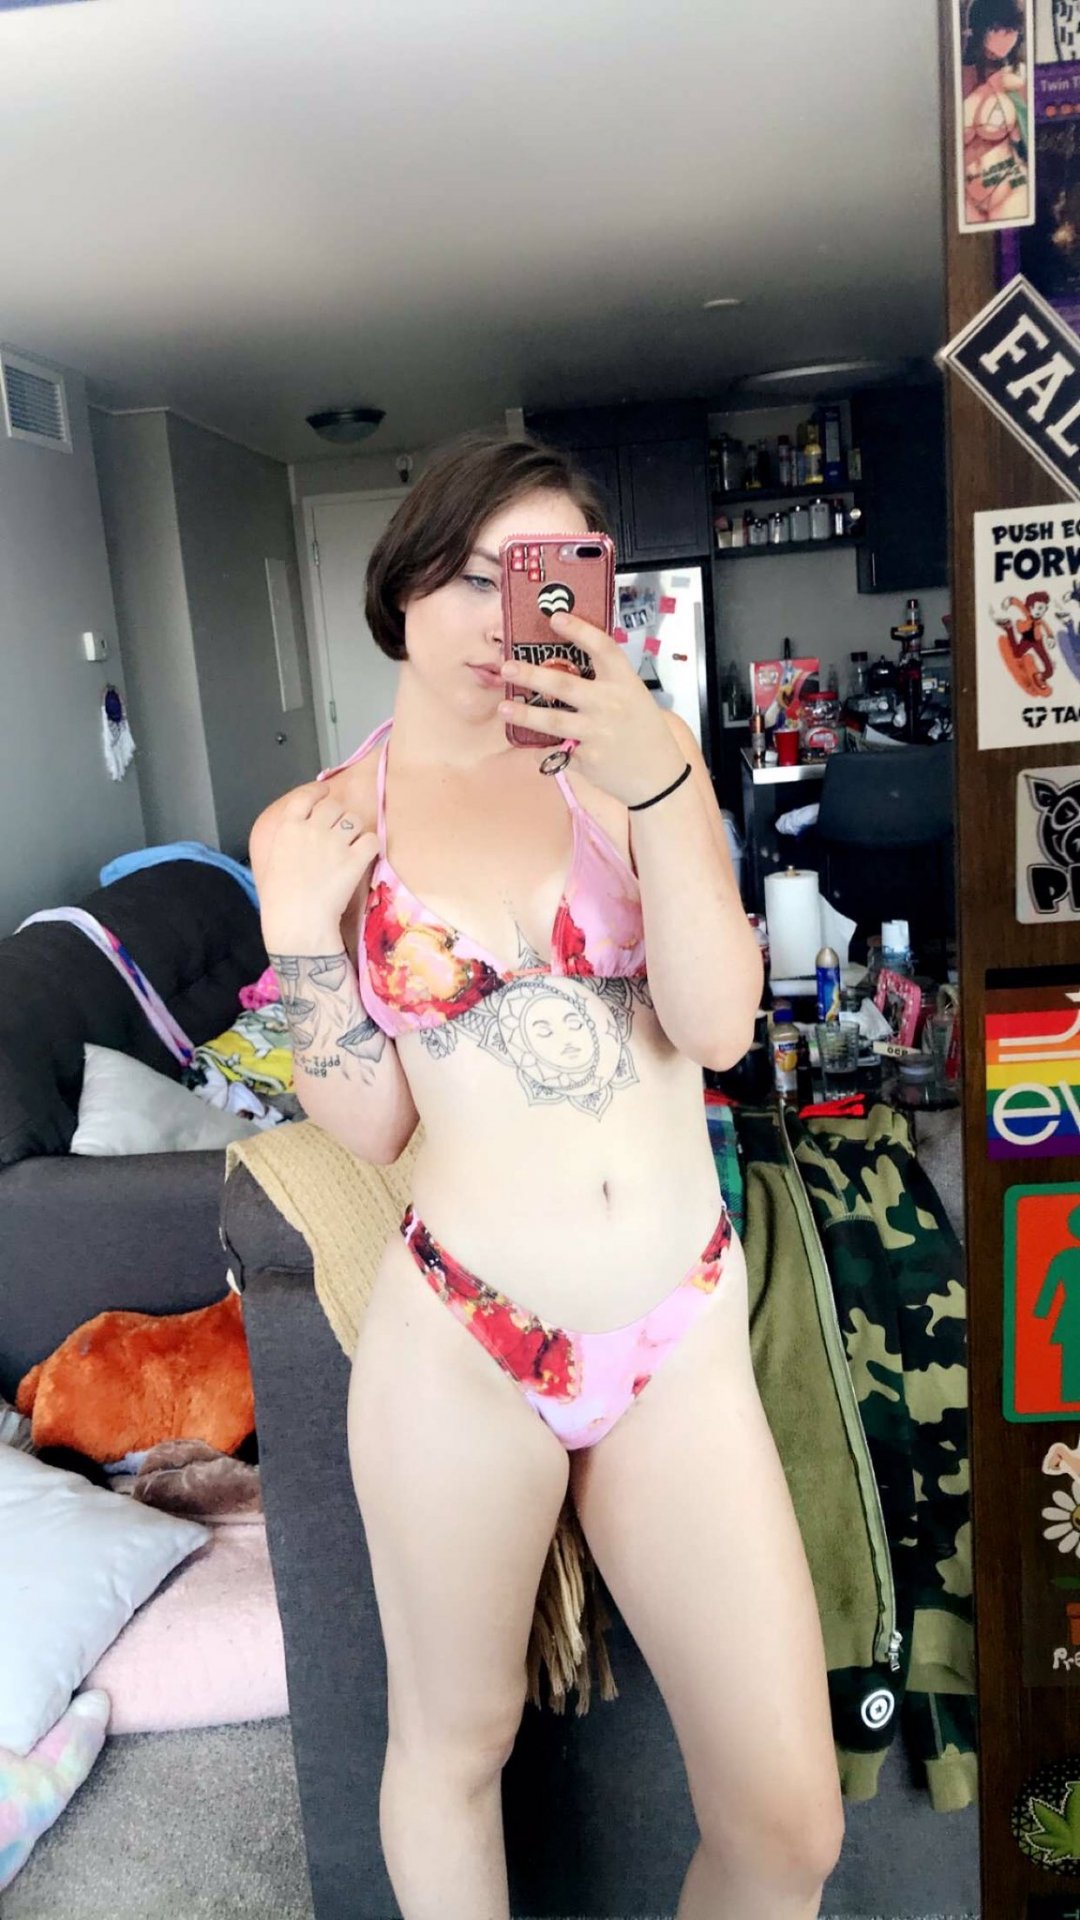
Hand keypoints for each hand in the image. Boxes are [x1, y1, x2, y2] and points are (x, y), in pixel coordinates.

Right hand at [251, 784, 378, 948]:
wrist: (297, 921)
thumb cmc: (279, 899)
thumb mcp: (272, 861)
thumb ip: (286, 841)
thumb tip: (297, 835)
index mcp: (288, 828)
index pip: (306, 797)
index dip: (318, 792)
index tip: (325, 792)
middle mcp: (312, 829)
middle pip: (333, 806)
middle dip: (338, 815)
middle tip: (340, 832)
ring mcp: (335, 842)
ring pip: (354, 820)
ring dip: (354, 830)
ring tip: (351, 847)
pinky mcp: (355, 858)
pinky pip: (371, 839)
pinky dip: (370, 846)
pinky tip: (365, 856)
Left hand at [499, 612, 685, 807]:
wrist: (658, 774)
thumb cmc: (642, 730)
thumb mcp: (633, 696)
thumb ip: (605, 681)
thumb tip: (561, 665)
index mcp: (625, 682)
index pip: (603, 648)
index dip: (579, 630)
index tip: (555, 618)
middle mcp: (610, 704)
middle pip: (564, 685)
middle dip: (532, 675)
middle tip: (507, 668)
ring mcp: (598, 733)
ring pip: (553, 721)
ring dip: (525, 714)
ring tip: (504, 708)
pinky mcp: (588, 759)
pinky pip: (556, 751)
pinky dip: (541, 748)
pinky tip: (531, 744)